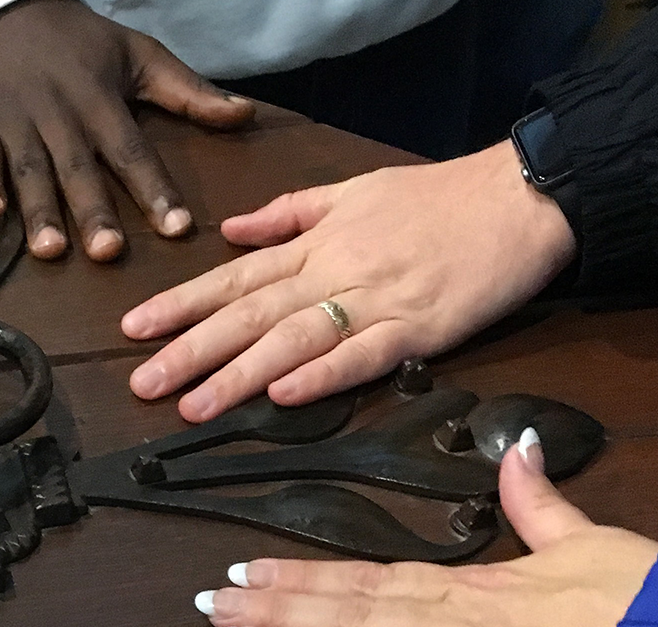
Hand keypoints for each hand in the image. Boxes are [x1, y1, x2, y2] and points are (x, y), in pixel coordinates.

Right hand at [0, 0, 253, 260]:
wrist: (6, 6)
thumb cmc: (79, 42)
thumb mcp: (139, 55)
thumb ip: (189, 91)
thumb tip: (245, 115)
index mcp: (100, 100)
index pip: (132, 151)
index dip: (154, 189)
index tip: (177, 228)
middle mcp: (58, 113)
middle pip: (78, 168)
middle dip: (93, 210)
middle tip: (108, 252)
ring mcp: (13, 118)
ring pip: (29, 169)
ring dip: (39, 210)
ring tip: (50, 250)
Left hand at [123, 141, 576, 419]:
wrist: (523, 196)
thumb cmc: (441, 198)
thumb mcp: (356, 189)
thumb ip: (291, 212)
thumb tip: (231, 228)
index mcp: (317, 243)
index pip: (234, 278)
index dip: (182, 304)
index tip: (134, 328)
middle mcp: (334, 271)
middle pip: (249, 315)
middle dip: (191, 350)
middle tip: (143, 383)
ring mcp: (375, 301)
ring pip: (293, 340)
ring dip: (239, 374)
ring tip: (193, 404)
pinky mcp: (418, 328)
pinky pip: (361, 355)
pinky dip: (322, 376)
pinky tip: (283, 395)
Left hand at [191, 433, 657, 626]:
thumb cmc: (650, 601)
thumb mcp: (591, 539)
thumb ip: (540, 504)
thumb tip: (519, 450)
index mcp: (473, 586)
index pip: (365, 577)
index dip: (302, 576)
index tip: (245, 571)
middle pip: (344, 617)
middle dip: (273, 613)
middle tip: (208, 608)